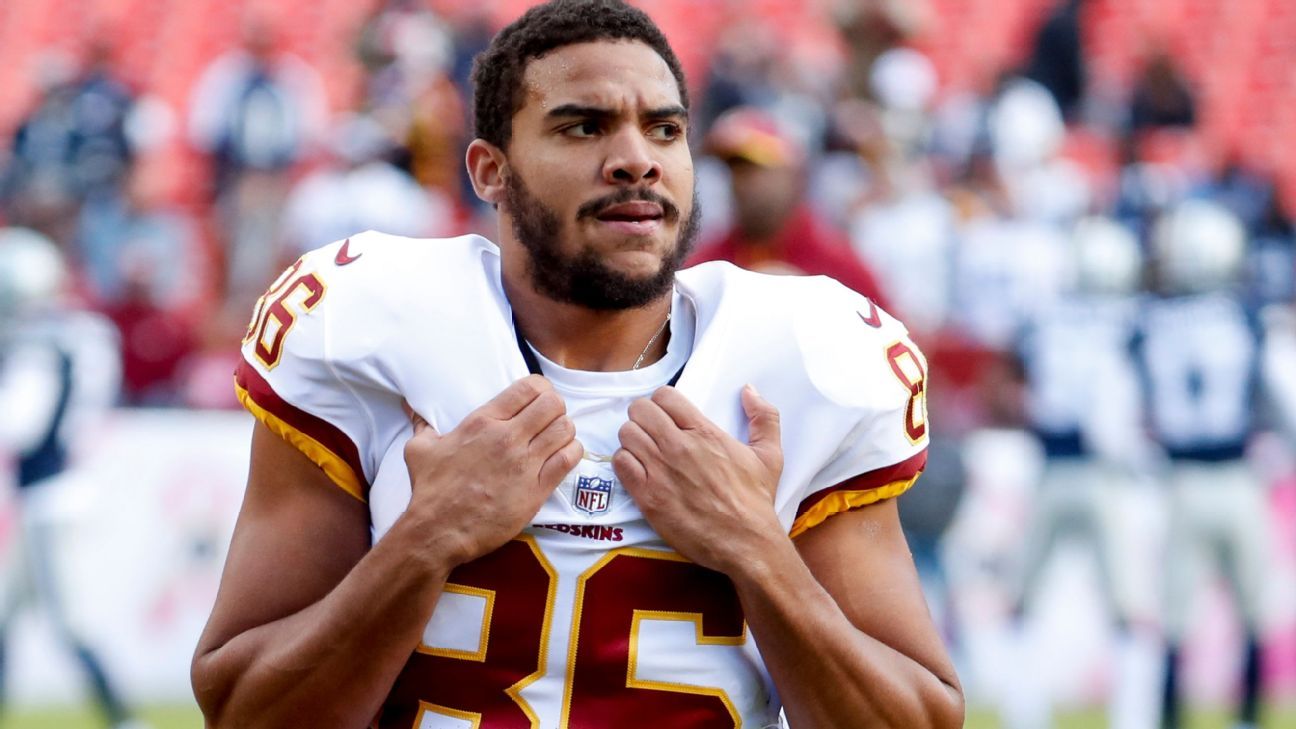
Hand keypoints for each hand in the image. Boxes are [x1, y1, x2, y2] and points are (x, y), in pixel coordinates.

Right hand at [403, 375, 582, 565]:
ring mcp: (524, 464)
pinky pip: (568, 459)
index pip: (528, 388)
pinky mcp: (536, 490)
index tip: (538, 397)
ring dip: (565, 430)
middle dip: (555, 407)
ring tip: (556, 437)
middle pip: (553, 404)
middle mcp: (508, 438)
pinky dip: (572, 452)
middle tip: (549, 418)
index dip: (541, 388)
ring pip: (565, 429)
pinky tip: (563, 455)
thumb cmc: (430, 491)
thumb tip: (411, 407)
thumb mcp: (420, 450)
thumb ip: (421, 423)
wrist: (438, 532)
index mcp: (483, 422)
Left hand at [614, 385, 783, 572]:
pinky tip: (638, 470)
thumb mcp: (769, 455)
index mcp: (704, 433)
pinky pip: (620, 463)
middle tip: (651, 430)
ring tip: (644, 450)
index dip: (662, 402)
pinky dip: (625, 462)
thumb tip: (749, 390)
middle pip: (639, 410)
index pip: (664, 396)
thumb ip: (763, 417)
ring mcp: (660, 472)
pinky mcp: (647, 497)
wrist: (746, 543)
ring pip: (626, 434)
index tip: (666, 414)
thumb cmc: (755, 502)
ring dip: (633, 439)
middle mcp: (678, 447)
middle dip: (643, 417)